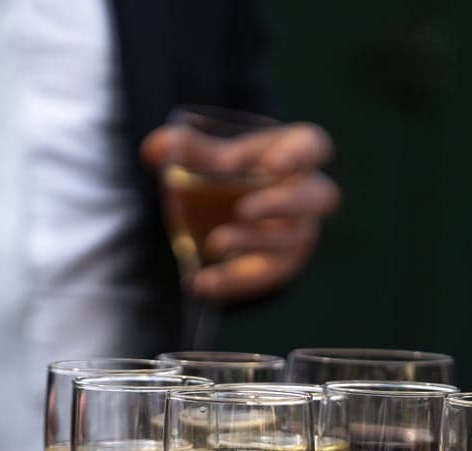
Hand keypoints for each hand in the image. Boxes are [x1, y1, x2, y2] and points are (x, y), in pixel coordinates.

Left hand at [140, 121, 340, 302]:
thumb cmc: (237, 166)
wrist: (243, 203)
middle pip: (320, 198)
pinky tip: (203, 282)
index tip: (269, 164)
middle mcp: (309, 192)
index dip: (297, 155)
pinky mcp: (283, 262)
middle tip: (246, 210)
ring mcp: (300, 230)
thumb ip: (188, 148)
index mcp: (298, 152)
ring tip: (216, 244)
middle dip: (284, 204)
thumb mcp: (217, 153)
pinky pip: (267, 276)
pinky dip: (234, 281)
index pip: (313, 146)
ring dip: (253, 242)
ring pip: (290, 240)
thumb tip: (152, 151)